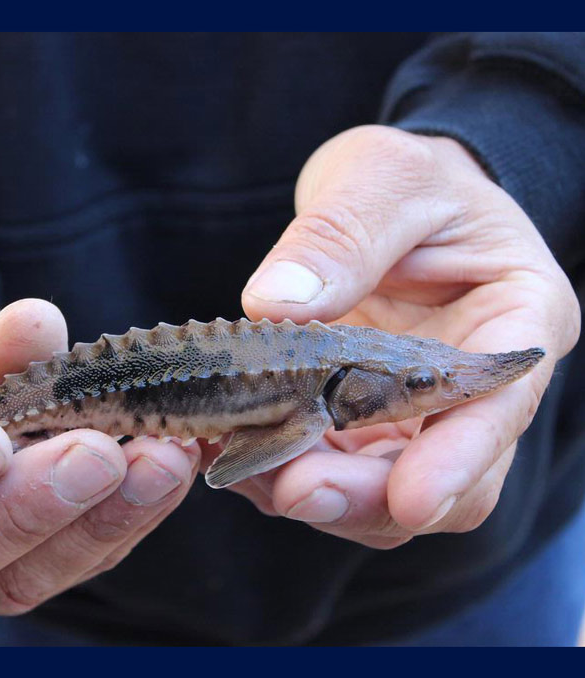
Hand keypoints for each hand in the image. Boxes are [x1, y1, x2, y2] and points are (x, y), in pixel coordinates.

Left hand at [219, 125, 579, 548]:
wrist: (380, 198)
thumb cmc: (405, 179)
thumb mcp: (380, 176)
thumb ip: (340, 236)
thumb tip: (275, 305)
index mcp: (514, 318)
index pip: (498, 408)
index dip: (458, 463)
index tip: (409, 499)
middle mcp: (472, 387)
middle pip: (448, 481)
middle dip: (371, 497)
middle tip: (294, 491)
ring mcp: (414, 415)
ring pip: (386, 496)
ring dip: (321, 498)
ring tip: (248, 475)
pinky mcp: (359, 425)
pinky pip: (332, 471)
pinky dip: (284, 475)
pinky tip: (233, 457)